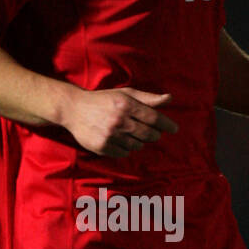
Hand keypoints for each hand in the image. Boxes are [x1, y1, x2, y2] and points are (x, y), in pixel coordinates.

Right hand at [60, 86, 178, 158]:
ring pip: (137, 146)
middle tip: (152, 132)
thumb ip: (148, 98)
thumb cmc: (103, 100)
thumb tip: (170, 98)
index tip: (174, 129)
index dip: (167, 125)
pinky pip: (124, 153)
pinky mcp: (102, 147)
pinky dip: (126, 148)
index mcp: (126, 105)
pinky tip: (120, 140)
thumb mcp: (125, 94)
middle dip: (154, 134)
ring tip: (131, 133)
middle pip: (148, 134)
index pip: (154, 118)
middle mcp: (119, 120)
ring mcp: (110, 135)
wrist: (74, 109)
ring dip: (139, 141)